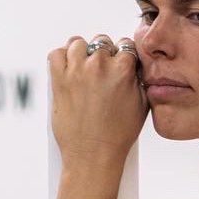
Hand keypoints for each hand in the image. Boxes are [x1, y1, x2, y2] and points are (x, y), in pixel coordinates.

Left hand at [48, 34, 147, 167]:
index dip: (123, 55)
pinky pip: (56, 54)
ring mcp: (77, 71)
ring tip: (84, 69)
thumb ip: (138, 79)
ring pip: (78, 44)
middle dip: (103, 54)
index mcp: (123, 69)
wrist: (93, 155)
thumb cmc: (117, 135)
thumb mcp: (142, 104)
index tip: (119, 64)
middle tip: (102, 73)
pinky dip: (61, 58)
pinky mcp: (59, 80)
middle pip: (102, 42)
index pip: (126, 45)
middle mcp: (99, 65)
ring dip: (82, 53)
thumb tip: (133, 67)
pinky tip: (68, 68)